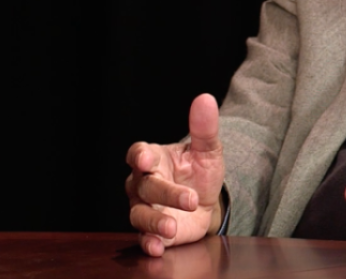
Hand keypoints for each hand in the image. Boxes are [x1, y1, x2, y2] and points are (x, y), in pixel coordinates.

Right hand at [126, 93, 225, 255]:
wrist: (206, 202)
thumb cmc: (199, 171)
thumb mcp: (208, 150)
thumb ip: (204, 127)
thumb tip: (205, 99)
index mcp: (153, 158)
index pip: (137, 153)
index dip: (140, 156)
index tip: (147, 158)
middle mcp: (142, 183)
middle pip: (144, 186)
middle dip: (166, 193)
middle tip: (189, 199)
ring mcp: (144, 208)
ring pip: (139, 214)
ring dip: (153, 221)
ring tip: (170, 227)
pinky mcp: (151, 231)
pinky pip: (143, 237)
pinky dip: (149, 243)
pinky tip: (158, 246)